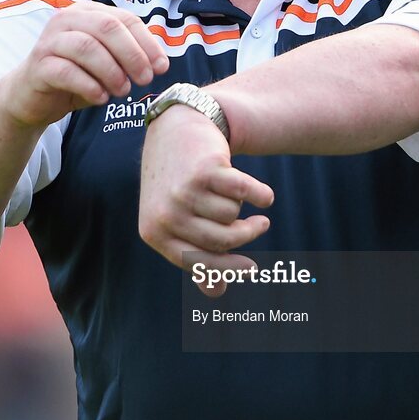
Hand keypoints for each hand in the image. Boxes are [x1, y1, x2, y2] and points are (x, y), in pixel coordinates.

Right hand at [0, 3, 169, 128]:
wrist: (31, 97)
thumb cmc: (75, 76)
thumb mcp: (106, 62)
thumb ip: (129, 56)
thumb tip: (160, 63)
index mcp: (87, 13)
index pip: (124, 19)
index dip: (147, 42)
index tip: (161, 67)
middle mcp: (66, 20)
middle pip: (107, 28)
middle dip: (132, 54)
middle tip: (145, 79)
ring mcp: (49, 41)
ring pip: (87, 47)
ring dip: (111, 71)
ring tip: (123, 91)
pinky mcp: (38, 66)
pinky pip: (67, 72)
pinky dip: (89, 86)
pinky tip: (101, 98)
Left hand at [139, 104, 273, 296]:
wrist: (177, 127)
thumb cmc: (177, 180)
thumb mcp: (176, 218)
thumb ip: (195, 253)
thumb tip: (217, 292)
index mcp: (154, 233)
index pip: (198, 262)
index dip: (229, 268)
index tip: (252, 269)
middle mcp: (166, 214)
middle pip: (222, 240)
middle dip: (247, 235)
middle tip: (261, 225)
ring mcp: (185, 191)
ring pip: (233, 216)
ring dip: (242, 206)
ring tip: (234, 193)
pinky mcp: (206, 169)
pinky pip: (244, 193)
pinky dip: (260, 195)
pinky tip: (264, 196)